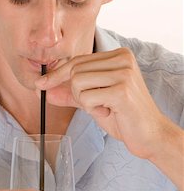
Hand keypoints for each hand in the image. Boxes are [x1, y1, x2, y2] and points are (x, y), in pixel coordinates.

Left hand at [35, 48, 167, 159]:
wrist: (150, 136)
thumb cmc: (124, 116)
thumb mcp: (94, 101)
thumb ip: (72, 94)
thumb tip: (46, 91)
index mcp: (118, 55)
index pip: (77, 60)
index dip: (56, 74)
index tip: (40, 84)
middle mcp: (123, 58)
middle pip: (74, 70)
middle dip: (76, 93)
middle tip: (96, 104)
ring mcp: (124, 72)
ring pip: (77, 83)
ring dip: (85, 102)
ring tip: (105, 107)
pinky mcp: (122, 90)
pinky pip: (86, 98)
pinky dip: (93, 109)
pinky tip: (110, 112)